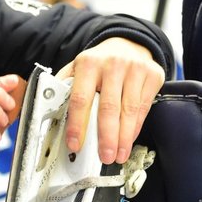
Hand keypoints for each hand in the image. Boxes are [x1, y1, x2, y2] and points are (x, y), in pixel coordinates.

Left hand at [57, 38, 164, 164]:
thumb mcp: (78, 68)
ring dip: (124, 138)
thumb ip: (65, 88)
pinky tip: (129, 139)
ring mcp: (135, 69)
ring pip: (129, 111)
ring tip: (119, 155)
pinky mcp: (152, 75)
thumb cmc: (100, 64)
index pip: (80, 99)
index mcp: (88, 63)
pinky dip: (136, 127)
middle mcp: (113, 64)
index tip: (75, 144)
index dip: (77, 125)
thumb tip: (48, 114)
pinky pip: (144, 108)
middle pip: (108, 108)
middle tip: (105, 157)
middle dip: (106, 137)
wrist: (129, 44)